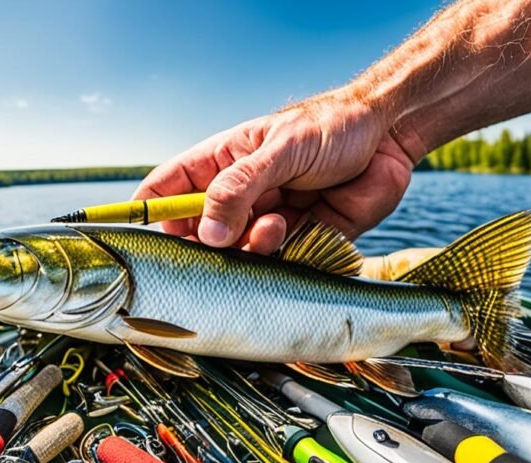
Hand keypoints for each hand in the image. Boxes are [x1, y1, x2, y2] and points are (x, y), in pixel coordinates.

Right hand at [134, 91, 416, 252]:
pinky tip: (298, 233)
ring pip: (238, 256)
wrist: (391, 139)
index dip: (148, 212)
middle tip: (222, 244)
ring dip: (251, 249)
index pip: (168, 190)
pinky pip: (278, 267)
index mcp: (221, 164)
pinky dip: (282, 260)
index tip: (139, 237)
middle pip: (198, 234)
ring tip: (277, 225)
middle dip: (204, 247)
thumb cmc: (332, 128)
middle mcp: (239, 197)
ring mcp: (267, 221)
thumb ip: (239, 189)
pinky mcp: (300, 242)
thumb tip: (205, 233)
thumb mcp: (280, 150)